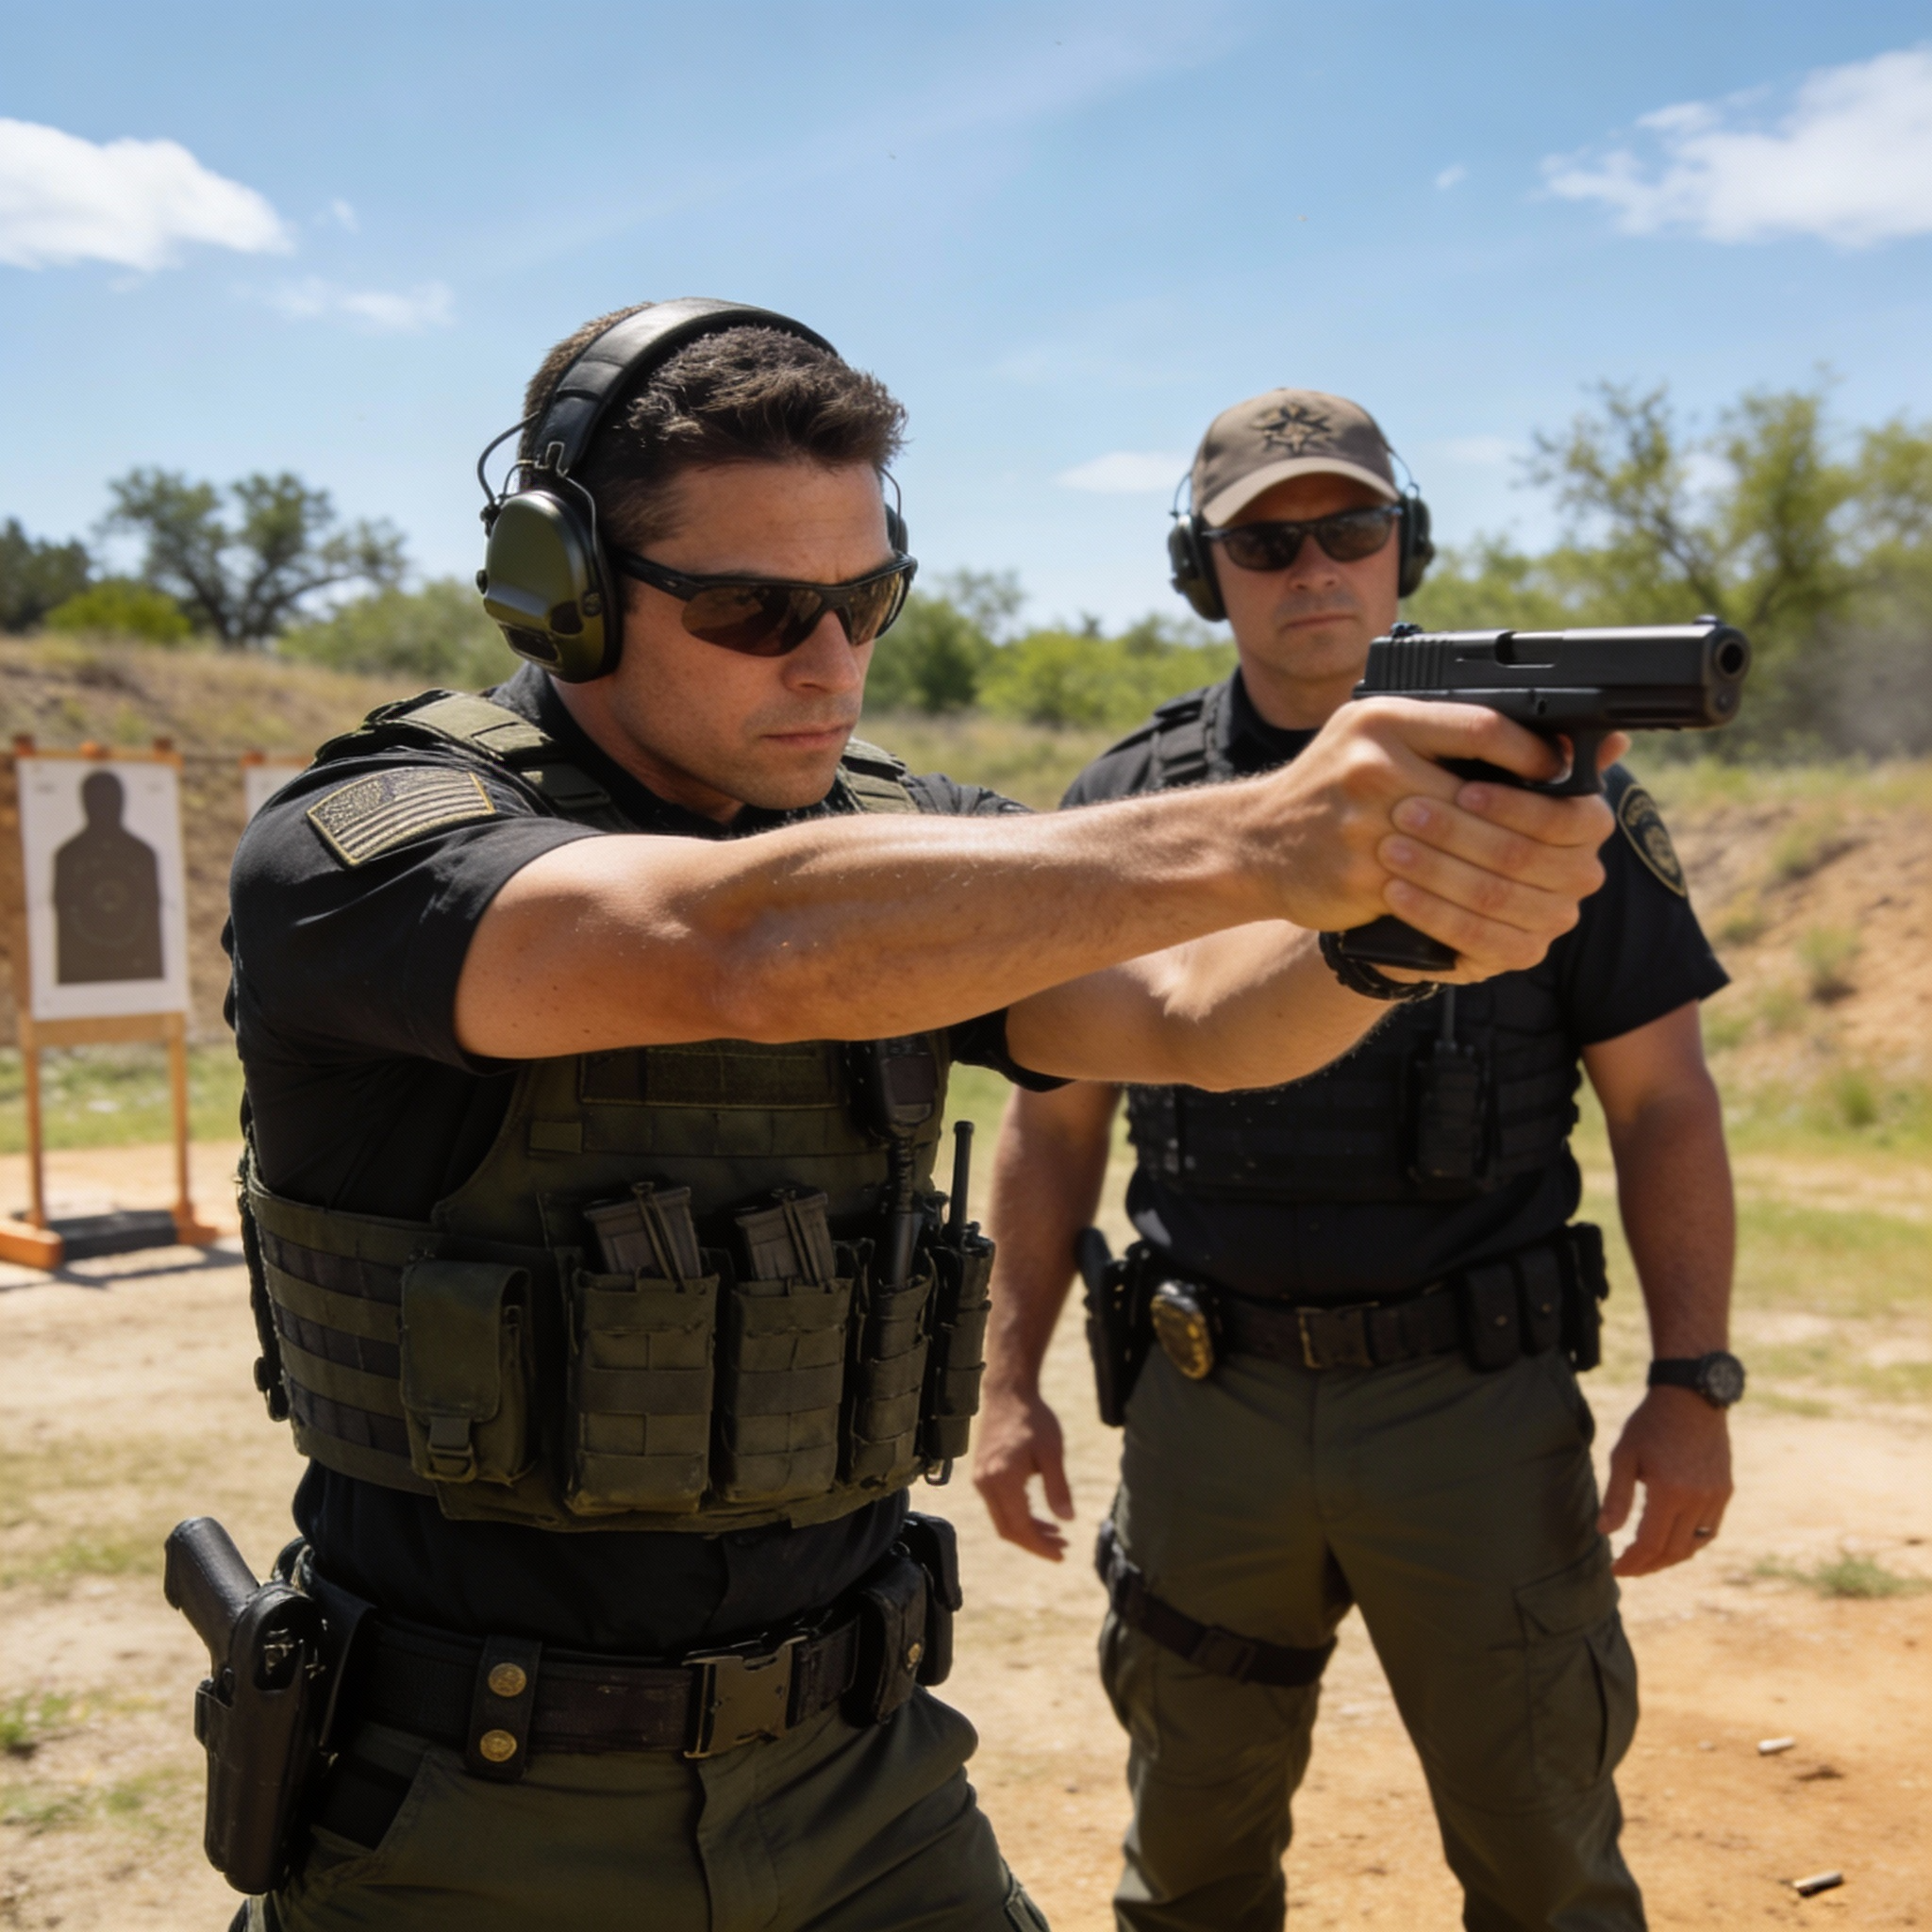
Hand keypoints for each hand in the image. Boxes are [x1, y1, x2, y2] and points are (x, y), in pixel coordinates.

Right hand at [972, 1383, 1073, 1561]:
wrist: (1007, 1394)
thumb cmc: (1034, 1419)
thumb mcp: (1052, 1452)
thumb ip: (1058, 1487)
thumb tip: (1067, 1520)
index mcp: (1002, 1479)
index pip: (1020, 1527)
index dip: (1040, 1546)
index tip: (1062, 1554)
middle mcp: (985, 1483)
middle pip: (1007, 1529)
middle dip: (1035, 1542)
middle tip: (1062, 1546)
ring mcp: (980, 1479)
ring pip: (1001, 1520)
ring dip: (1027, 1531)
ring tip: (1056, 1532)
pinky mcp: (981, 1474)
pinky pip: (997, 1506)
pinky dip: (1017, 1516)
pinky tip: (1038, 1514)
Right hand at [1258, 701, 1621, 972]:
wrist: (1253, 840)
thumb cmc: (1330, 785)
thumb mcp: (1375, 732)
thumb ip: (1451, 729)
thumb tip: (1558, 740)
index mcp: (1383, 718)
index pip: (1483, 727)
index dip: (1533, 754)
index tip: (1560, 771)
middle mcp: (1371, 764)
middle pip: (1484, 800)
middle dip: (1534, 825)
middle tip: (1569, 840)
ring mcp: (1362, 824)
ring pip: (1466, 854)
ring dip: (1510, 872)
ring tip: (1539, 877)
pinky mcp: (1357, 876)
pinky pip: (1433, 895)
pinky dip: (1468, 904)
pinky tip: (1493, 906)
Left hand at [1598, 1387, 1733, 1575]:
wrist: (1691, 1398)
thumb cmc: (1650, 1424)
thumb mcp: (1624, 1456)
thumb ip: (1616, 1497)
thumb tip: (1604, 1532)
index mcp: (1669, 1492)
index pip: (1650, 1543)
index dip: (1632, 1561)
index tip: (1615, 1568)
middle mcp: (1698, 1500)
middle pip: (1673, 1551)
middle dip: (1649, 1565)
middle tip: (1628, 1567)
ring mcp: (1716, 1497)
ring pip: (1694, 1544)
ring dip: (1670, 1556)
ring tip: (1647, 1558)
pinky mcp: (1725, 1491)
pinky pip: (1709, 1530)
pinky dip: (1690, 1542)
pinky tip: (1673, 1541)